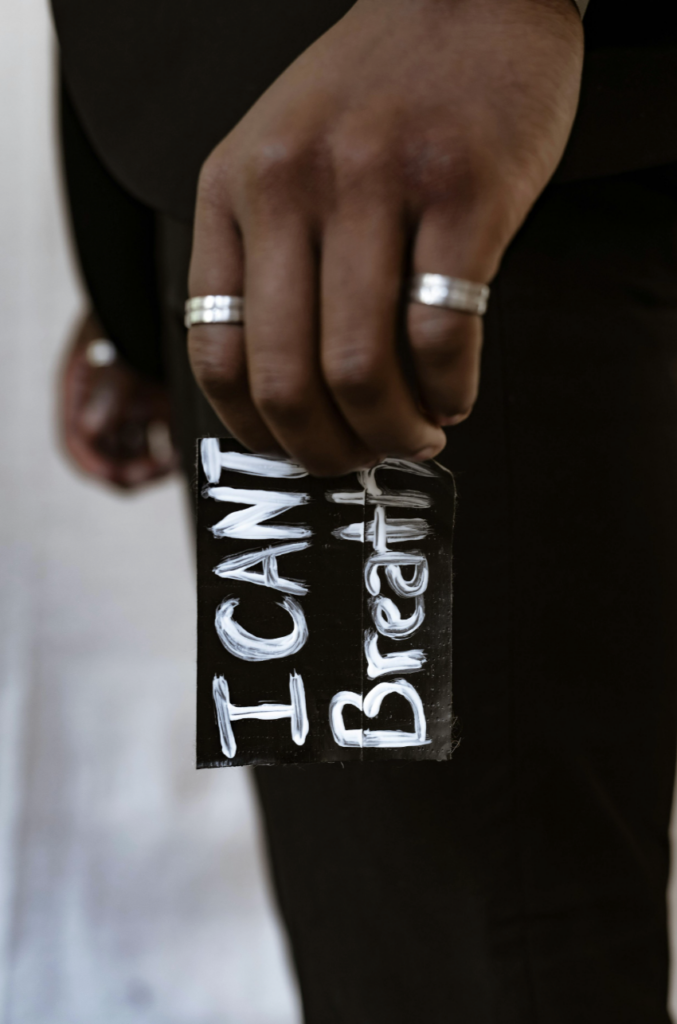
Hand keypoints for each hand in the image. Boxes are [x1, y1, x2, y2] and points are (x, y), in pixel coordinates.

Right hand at [61, 312, 176, 488]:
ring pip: (139, 452)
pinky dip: (177, 448)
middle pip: (110, 456)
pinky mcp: (163, 404)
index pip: (77, 444)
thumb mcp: (113, 348)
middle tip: (159, 469)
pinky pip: (167, 439)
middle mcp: (106, 404)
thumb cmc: (127, 311)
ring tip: (178, 456)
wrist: (157, 288)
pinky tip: (192, 444)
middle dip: (131, 471)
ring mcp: (134, 406)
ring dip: (155, 463)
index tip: (121, 477)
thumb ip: (104, 388)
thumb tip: (89, 428)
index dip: (96, 466)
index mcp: (82, 393)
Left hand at [189, 0, 582, 474]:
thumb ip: (266, 259)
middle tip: (366, 457)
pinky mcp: (463, 189)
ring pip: (362, 369)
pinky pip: (443, 333)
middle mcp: (290, 184)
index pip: (217, 355)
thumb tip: (285, 397)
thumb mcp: (279, 158)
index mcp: (232, 189)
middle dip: (329, 451)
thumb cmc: (375, 95)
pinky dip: (450, 389)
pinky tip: (456, 391)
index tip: (298, 449)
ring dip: (395, 431)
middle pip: (287, 380)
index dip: (257, 433)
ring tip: (420, 432)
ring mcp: (375, 182)